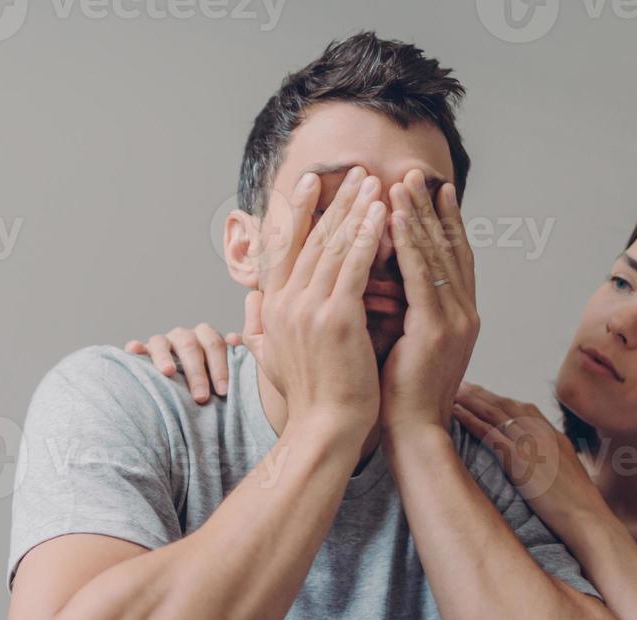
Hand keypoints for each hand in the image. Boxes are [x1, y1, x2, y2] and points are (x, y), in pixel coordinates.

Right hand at [125, 324, 241, 403]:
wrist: (190, 390)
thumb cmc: (211, 383)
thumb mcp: (225, 373)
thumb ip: (236, 358)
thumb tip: (235, 340)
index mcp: (205, 338)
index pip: (214, 344)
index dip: (220, 367)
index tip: (222, 391)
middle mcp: (183, 337)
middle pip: (189, 345)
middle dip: (196, 372)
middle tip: (201, 397)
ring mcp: (162, 344)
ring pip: (161, 342)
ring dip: (164, 356)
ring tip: (167, 373)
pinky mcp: (142, 354)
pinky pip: (137, 348)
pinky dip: (136, 348)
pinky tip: (133, 351)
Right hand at [255, 167, 387, 435]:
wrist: (324, 430)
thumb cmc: (310, 401)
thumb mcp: (276, 360)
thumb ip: (267, 332)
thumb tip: (255, 319)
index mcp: (275, 309)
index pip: (286, 248)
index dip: (299, 212)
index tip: (312, 183)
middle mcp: (286, 303)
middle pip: (311, 240)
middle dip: (334, 202)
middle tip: (354, 173)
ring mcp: (309, 309)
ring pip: (333, 247)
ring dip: (354, 210)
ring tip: (372, 182)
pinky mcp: (336, 318)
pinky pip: (353, 267)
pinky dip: (367, 236)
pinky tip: (381, 214)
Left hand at [380, 172, 480, 434]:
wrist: (412, 432)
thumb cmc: (401, 396)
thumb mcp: (408, 343)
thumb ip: (408, 311)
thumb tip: (386, 286)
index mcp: (460, 317)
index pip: (454, 258)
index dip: (444, 222)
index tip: (432, 191)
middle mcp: (466, 313)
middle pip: (450, 247)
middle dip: (432, 208)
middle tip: (416, 172)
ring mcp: (455, 320)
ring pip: (436, 255)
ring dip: (417, 216)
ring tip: (401, 183)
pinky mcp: (436, 329)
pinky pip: (421, 275)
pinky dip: (408, 243)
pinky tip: (393, 218)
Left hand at [453, 382, 599, 508]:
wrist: (588, 517)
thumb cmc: (582, 508)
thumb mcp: (572, 478)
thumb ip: (556, 467)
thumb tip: (545, 471)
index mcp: (556, 438)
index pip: (526, 410)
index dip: (503, 401)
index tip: (487, 395)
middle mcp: (542, 434)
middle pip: (508, 406)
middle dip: (484, 394)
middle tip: (463, 385)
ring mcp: (531, 444)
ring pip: (496, 413)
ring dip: (472, 400)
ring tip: (454, 391)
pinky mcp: (518, 459)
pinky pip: (489, 433)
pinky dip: (470, 420)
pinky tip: (455, 413)